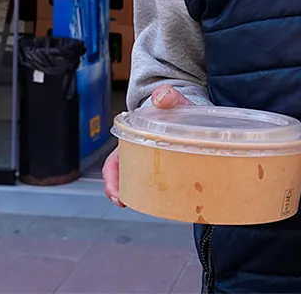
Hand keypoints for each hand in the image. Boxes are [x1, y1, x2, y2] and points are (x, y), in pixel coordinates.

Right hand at [103, 85, 191, 207]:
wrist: (189, 108)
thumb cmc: (175, 105)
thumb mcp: (172, 99)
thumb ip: (167, 95)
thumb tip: (161, 98)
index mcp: (132, 138)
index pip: (114, 161)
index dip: (111, 177)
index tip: (115, 192)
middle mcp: (137, 151)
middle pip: (121, 175)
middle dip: (118, 190)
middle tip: (123, 202)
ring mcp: (151, 160)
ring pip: (137, 181)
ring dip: (136, 194)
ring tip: (146, 205)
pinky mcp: (166, 166)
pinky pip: (156, 182)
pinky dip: (157, 193)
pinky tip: (166, 200)